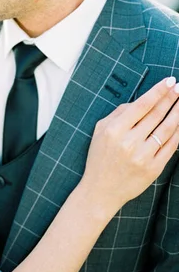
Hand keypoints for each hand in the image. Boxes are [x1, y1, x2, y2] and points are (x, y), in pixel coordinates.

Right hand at [83, 77, 178, 212]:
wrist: (101, 190)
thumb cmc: (99, 157)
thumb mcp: (99, 131)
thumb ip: (118, 113)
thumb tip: (140, 102)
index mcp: (114, 130)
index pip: (142, 105)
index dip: (158, 92)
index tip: (169, 81)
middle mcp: (129, 142)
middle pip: (156, 115)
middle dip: (171, 98)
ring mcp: (143, 156)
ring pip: (167, 129)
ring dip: (178, 112)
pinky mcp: (153, 168)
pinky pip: (171, 146)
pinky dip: (178, 133)